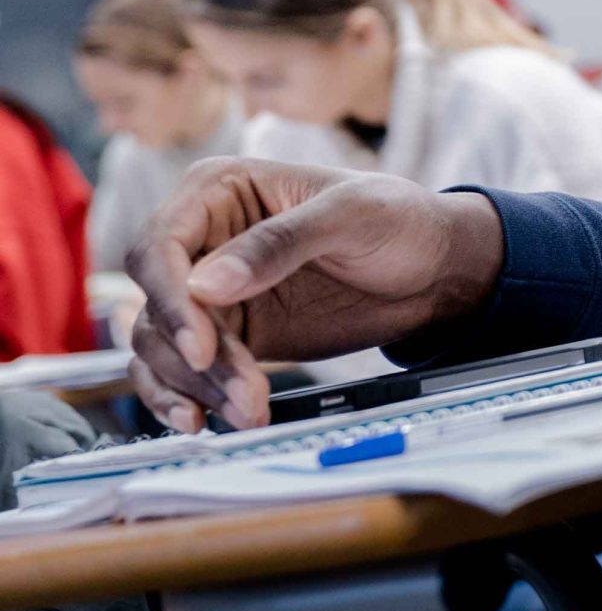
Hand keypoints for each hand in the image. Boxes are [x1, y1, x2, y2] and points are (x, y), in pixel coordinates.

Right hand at [126, 159, 504, 431]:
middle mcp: (202, 240)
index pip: (159, 247)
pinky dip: (189, 398)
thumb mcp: (352, 215)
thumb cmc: (400, 220)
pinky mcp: (229, 336)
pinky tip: (210, 420)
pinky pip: (183, 372)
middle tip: (247, 391)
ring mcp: (211, 293)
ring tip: (251, 411)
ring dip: (197, 387)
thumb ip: (281, 243)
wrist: (437, 269)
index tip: (201, 349)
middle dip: (193, 357)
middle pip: (156, 306)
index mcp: (219, 190)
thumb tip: (206, 283)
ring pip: (161, 347)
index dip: (170, 300)